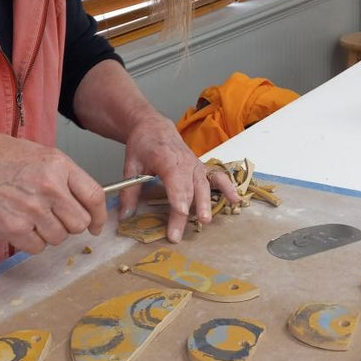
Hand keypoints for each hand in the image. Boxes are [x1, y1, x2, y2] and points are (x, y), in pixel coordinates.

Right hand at [0, 134, 106, 253]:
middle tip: (55, 218)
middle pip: (79, 223)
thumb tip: (82, 196)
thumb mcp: (38, 152)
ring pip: (59, 238)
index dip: (100, 216)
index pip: (95, 196)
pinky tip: (20, 225)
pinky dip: (32, 242)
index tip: (97, 224)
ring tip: (32, 217)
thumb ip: (63, 174)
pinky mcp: (15, 228)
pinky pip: (37, 247)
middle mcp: (49, 188)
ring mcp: (33, 210)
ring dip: (49, 233)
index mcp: (58, 165)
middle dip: (70, 224)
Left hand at [118, 112, 238, 242]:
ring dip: (207, 203)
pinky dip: (227, 187)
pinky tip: (236, 200)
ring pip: (205, 185)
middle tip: (180, 233)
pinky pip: (217, 177)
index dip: (178, 202)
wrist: (155, 126)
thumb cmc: (143, 145)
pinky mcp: (202, 167)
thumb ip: (129, 191)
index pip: (175, 184)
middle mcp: (185, 162)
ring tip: (206, 220)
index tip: (180, 217)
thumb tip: (125, 216)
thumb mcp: (131, 165)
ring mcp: (196, 165)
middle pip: (189, 190)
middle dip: (187, 213)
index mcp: (167, 159)